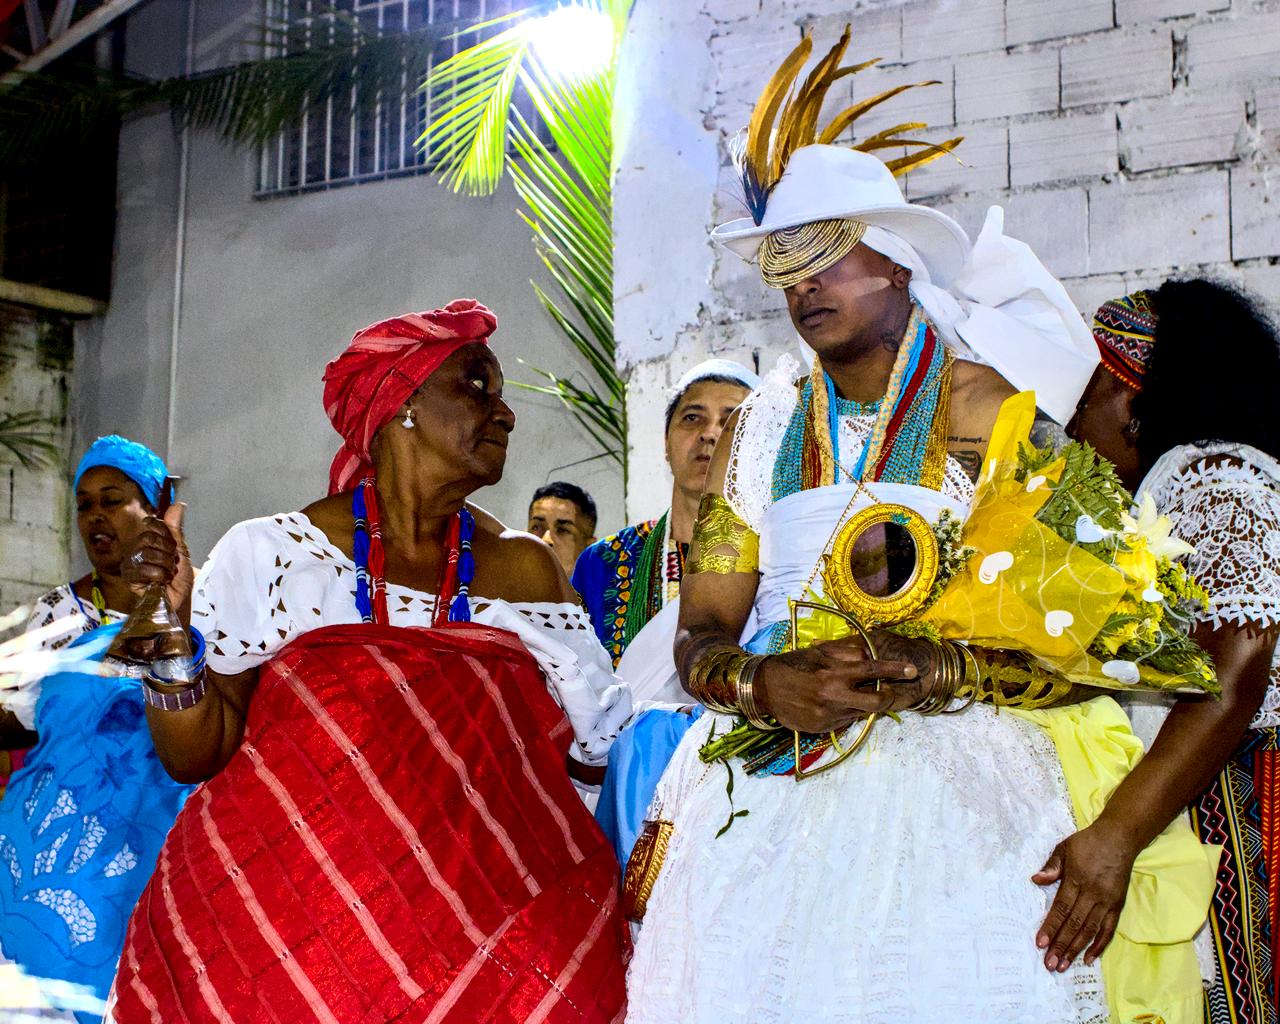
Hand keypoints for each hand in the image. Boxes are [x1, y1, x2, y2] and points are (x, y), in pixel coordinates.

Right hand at [120, 503, 194, 616]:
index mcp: (147, 539)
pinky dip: (159, 577)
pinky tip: (159, 582)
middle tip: (171, 564)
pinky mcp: (128, 577)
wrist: (178, 600)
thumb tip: (178, 504)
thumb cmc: (178, 578)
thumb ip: (176, 529)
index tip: (173, 548)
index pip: (152, 523)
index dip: (167, 535)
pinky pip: (145, 569)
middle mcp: (135, 548)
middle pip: (150, 537)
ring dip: (165, 566)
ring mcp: (130, 562)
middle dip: (168, 552)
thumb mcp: (181, 550)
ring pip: (148, 553)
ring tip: (166, 574)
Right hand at [755, 635, 921, 733]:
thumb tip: (868, 652)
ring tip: (850, 694)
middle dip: (887, 696)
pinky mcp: (822, 728)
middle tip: (887, 691)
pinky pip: (845, 721)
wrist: (763, 688)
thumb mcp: (818, 653)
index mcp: (834, 672)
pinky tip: (833, 704)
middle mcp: (835, 695)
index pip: (873, 670)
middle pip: (876, 702)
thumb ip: (844, 653)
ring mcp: (829, 715)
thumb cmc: (792, 665)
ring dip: (863, 704)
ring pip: (862, 713)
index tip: (912, 671)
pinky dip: (846, 713)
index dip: (895, 671)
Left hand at [1033, 820, 1137, 970]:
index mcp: (1076, 879)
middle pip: (1074, 924)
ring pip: (1090, 930)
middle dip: (1060, 945)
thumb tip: (1035, 880)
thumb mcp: (1064, 847)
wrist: (1119, 838)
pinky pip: (1108, 929)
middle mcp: (1093, 893)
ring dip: (1076, 949)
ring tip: (1063, 966)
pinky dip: (1099, 945)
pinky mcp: (1118, 906)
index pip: (1061, 908)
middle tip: (1049, 964)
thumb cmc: (1087, 842)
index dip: (1050, 927)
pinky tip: (1089, 958)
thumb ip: (1052, 866)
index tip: (1040, 943)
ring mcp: (1107, 902)